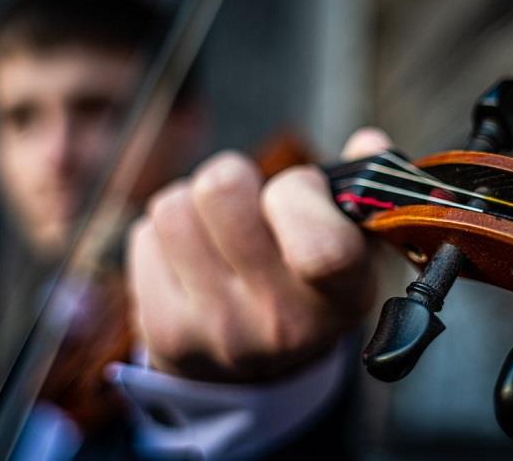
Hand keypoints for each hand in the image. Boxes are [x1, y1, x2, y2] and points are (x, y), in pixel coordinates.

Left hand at [126, 128, 390, 381]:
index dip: (301, 190)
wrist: (261, 371)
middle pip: (221, 189)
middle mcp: (280, 322)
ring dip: (194, 207)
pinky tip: (193, 263)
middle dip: (235, 178)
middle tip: (253, 205)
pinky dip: (164, 238)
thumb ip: (366, 187)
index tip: (305, 192)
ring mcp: (218, 331)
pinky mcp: (164, 333)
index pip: (321, 249)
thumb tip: (368, 141)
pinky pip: (144, 236)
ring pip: (174, 205)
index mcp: (341, 295)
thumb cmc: (311, 284)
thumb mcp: (357, 246)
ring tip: (220, 234)